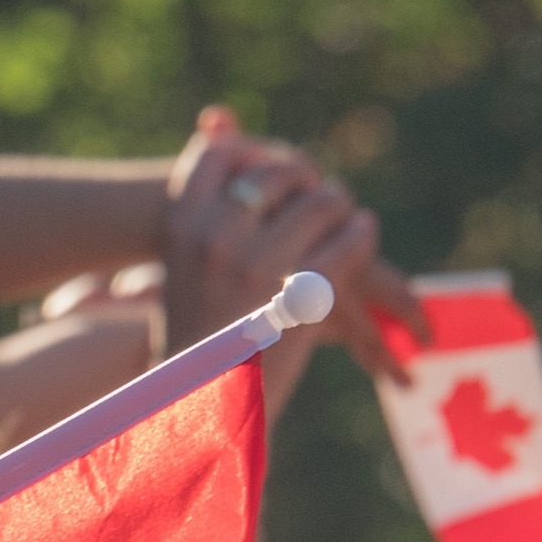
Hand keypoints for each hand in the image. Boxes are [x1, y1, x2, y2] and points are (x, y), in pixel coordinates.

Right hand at [169, 110, 426, 386]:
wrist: (201, 405)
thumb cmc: (189, 336)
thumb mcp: (178, 270)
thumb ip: (202, 216)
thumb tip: (219, 136)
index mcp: (181, 228)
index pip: (214, 155)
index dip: (246, 151)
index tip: (265, 162)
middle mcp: (217, 240)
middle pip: (276, 175)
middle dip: (304, 178)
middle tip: (320, 190)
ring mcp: (260, 268)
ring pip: (319, 206)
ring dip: (339, 205)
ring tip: (348, 212)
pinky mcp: (303, 299)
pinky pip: (345, 245)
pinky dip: (359, 235)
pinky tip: (363, 232)